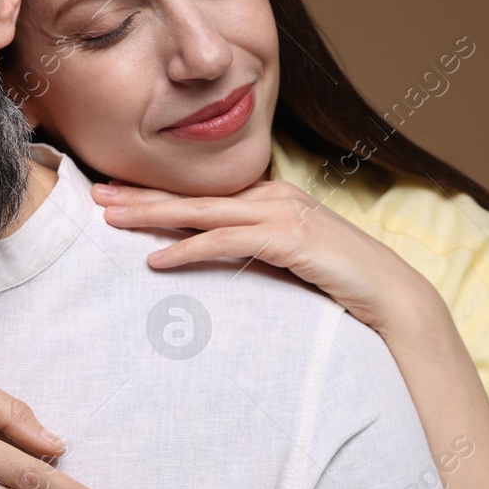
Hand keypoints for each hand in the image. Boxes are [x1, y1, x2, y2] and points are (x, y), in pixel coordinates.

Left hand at [93, 178, 444, 338]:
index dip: (157, 192)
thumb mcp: (290, 257)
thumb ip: (254, 247)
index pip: (202, 192)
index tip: (115, 193)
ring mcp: (282, 214)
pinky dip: (188, 249)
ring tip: (110, 219)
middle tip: (95, 193)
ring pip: (202, 211)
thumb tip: (212, 253)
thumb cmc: (341, 282)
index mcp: (271, 196)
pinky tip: (157, 260)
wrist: (393, 296)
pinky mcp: (288, 238)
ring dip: (152, 214)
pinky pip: (225, 242)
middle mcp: (273, 195)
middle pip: (193, 194)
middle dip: (141, 193)